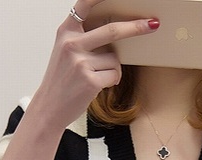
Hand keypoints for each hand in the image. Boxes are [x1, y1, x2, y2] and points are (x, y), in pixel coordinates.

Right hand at [30, 0, 158, 130]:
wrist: (49, 107)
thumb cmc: (61, 80)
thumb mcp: (65, 51)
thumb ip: (83, 37)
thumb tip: (115, 32)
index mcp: (66, 32)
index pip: (85, 4)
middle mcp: (72, 44)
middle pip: (112, 30)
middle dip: (135, 27)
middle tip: (152, 24)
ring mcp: (80, 62)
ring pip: (115, 59)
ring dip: (112, 69)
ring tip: (95, 77)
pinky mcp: (90, 81)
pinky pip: (114, 75)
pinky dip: (111, 81)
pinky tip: (97, 86)